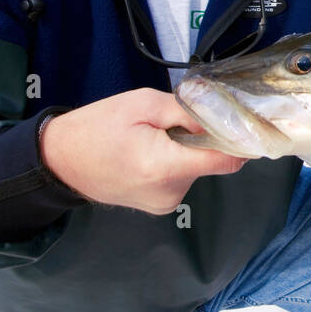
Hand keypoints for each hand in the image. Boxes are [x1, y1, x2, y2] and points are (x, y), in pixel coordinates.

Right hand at [41, 88, 248, 214]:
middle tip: (173, 123)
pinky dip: (175, 163)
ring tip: (152, 139)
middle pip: (211, 162)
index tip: (252, 126)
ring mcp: (165, 204)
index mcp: (165, 167)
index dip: (242, 142)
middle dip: (202, 140)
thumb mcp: (143, 105)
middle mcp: (170, 193)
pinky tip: (149, 154)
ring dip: (186, 152)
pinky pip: (182, 179)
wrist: (58, 161)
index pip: (226, 160)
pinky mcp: (160, 207)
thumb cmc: (97, 126)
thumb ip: (187, 112)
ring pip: (197, 170)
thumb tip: (222, 120)